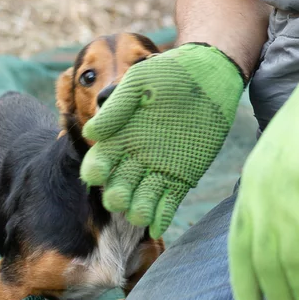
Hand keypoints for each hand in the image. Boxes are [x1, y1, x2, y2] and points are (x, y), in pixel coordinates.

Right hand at [80, 43, 244, 236]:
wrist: (207, 76)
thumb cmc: (169, 74)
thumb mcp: (139, 83)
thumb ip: (117, 107)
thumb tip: (91, 132)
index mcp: (118, 138)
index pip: (98, 164)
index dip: (95, 172)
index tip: (97, 174)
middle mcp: (133, 158)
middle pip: (116, 189)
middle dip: (115, 197)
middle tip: (120, 197)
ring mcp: (157, 170)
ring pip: (140, 201)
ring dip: (136, 211)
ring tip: (138, 214)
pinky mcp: (182, 177)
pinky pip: (167, 203)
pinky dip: (160, 217)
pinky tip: (155, 225)